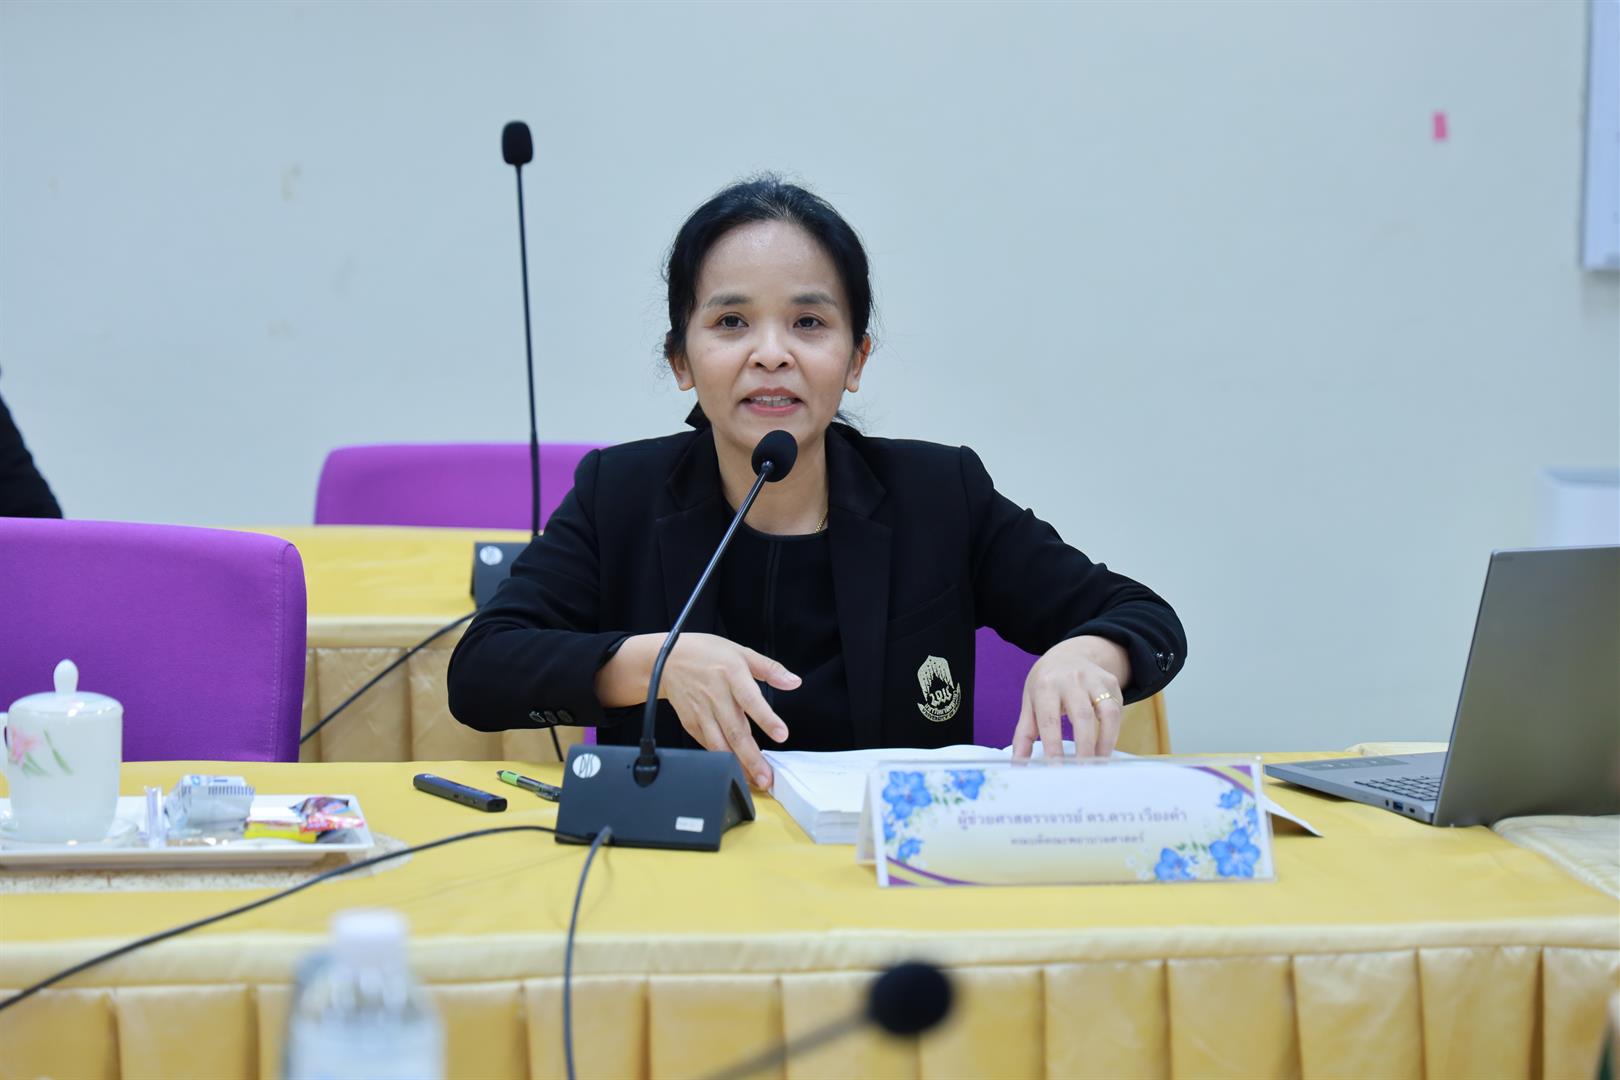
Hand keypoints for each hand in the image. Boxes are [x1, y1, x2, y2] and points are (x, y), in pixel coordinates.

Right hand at [658, 633, 798, 788]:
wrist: (667, 660)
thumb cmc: (706, 654)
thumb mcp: (741, 652)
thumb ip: (770, 668)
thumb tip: (794, 681)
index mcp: (731, 675)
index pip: (751, 700)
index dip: (766, 719)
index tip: (781, 735)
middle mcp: (716, 696)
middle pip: (735, 731)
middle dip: (752, 757)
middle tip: (767, 777)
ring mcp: (702, 712)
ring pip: (720, 744)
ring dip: (737, 765)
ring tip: (754, 781)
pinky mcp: (691, 724)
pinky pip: (708, 745)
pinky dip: (721, 760)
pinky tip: (735, 770)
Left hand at [1011, 636, 1128, 760]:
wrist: (1068, 655)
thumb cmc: (1045, 684)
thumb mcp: (1030, 702)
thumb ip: (1024, 734)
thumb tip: (1017, 763)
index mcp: (1045, 686)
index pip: (1049, 719)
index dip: (1053, 745)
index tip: (1056, 768)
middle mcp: (1071, 679)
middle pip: (1081, 715)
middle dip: (1084, 746)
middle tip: (1082, 770)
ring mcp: (1093, 679)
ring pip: (1106, 712)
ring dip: (1105, 741)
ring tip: (1099, 763)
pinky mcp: (1111, 683)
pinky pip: (1116, 709)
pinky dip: (1113, 732)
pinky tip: (1106, 748)